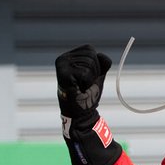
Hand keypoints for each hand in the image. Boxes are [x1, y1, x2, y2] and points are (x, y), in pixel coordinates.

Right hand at [55, 44, 120, 164]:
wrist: (80, 115)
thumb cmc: (87, 95)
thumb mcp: (97, 75)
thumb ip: (101, 63)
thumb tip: (102, 56)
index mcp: (69, 57)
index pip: (89, 49)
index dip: (95, 64)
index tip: (87, 78)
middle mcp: (63, 59)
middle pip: (91, 55)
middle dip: (94, 71)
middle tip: (85, 85)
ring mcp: (62, 66)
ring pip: (89, 63)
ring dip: (91, 78)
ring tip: (82, 87)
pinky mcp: (63, 75)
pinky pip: (86, 73)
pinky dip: (88, 83)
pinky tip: (80, 89)